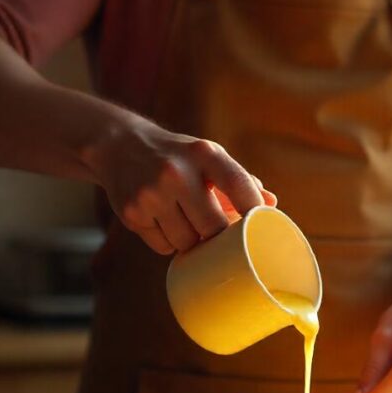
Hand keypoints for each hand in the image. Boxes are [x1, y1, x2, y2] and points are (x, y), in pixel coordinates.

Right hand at [90, 117, 275, 254]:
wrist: (120, 145)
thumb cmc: (178, 157)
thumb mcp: (208, 157)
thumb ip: (239, 180)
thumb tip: (271, 204)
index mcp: (204, 154)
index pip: (239, 185)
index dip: (255, 210)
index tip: (262, 227)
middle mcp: (177, 172)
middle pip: (213, 227)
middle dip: (218, 236)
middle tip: (217, 232)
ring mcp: (152, 194)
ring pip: (187, 243)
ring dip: (192, 241)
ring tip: (186, 221)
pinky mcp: (132, 214)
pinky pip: (164, 247)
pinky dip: (169, 242)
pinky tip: (164, 222)